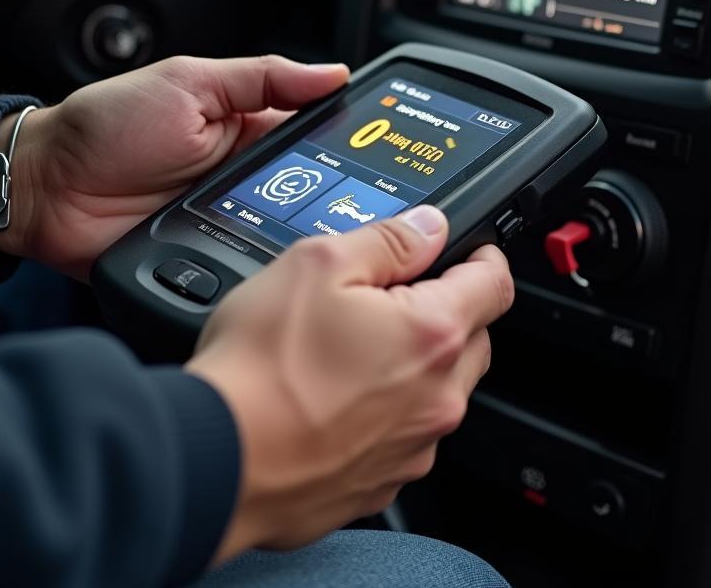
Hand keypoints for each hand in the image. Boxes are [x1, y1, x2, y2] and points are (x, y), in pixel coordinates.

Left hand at [0, 55, 347, 279]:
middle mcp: (247, 176)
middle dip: (343, 197)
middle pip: (315, 189)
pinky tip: (292, 269)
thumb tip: (333, 72)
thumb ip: (263, 77)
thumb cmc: (106, 126)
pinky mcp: (209, 257)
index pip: (318, 135)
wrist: (43, 189)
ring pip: (290, 231)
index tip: (389, 150)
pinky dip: (269, 266)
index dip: (353, 142)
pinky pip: (251, 264)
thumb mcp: (190, 83)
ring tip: (341, 238)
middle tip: (377, 205)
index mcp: (249, 128)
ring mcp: (231, 219)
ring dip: (308, 233)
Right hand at [185, 205, 513, 559]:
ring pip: (440, 390)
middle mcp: (437, 398)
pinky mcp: (381, 484)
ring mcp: (412, 448)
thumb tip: (429, 227)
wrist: (213, 461)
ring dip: (417, 365)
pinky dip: (385, 413)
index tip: (470, 249)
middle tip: (394, 296)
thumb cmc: (260, 368)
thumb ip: (387, 239)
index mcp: (433, 334)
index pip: (496, 283)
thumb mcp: (317, 263)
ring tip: (351, 350)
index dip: (484, 256)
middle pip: (474, 338)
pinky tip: (334, 398)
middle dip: (449, 311)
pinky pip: (404, 436)